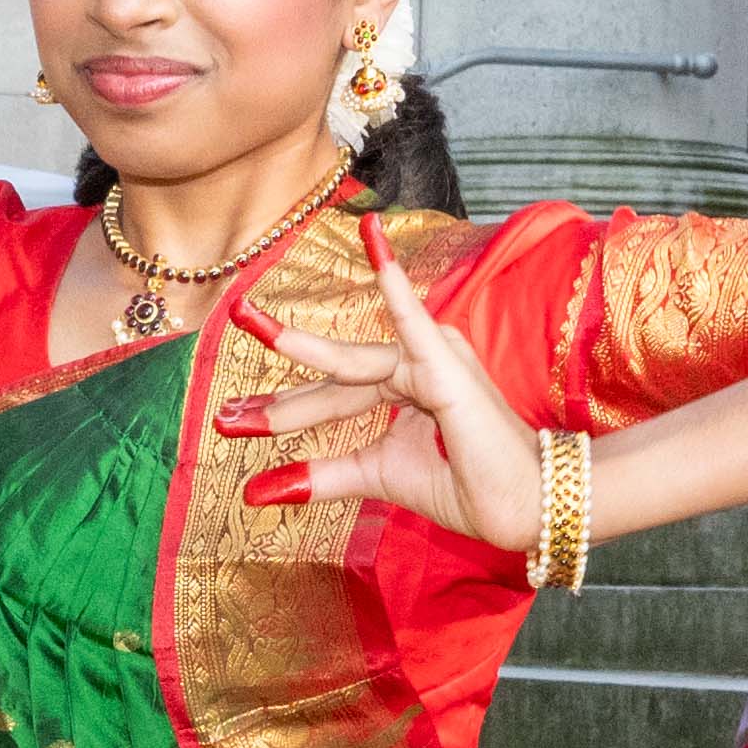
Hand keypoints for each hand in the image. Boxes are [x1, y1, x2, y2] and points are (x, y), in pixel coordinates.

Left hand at [217, 243, 548, 549]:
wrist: (523, 506)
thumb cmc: (467, 487)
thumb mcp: (378, 477)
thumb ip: (325, 476)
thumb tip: (260, 492)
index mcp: (405, 388)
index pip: (335, 396)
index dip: (287, 412)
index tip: (233, 425)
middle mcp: (416, 364)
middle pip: (337, 381)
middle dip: (282, 402)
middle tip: (224, 414)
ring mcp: (433, 359)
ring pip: (353, 365)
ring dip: (302, 353)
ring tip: (251, 325)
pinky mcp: (446, 365)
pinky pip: (413, 321)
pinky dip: (394, 285)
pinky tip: (373, 242)